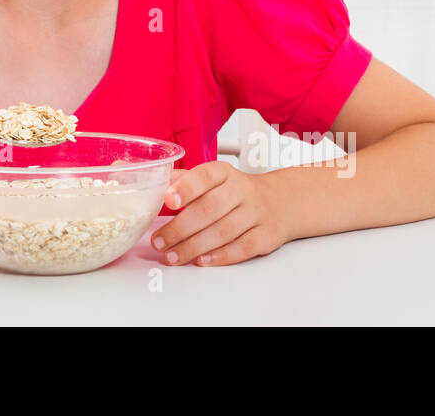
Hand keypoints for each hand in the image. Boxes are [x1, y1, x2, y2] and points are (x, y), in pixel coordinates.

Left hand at [150, 161, 289, 265]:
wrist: (280, 201)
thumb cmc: (236, 192)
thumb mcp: (213, 179)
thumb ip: (185, 181)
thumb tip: (154, 185)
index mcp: (223, 173)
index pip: (204, 177)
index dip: (186, 188)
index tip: (168, 200)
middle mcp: (241, 190)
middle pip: (209, 209)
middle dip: (180, 229)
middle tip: (159, 241)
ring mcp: (256, 213)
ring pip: (223, 231)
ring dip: (194, 247)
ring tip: (172, 256)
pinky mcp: (266, 235)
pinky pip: (242, 247)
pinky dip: (220, 256)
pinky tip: (202, 260)